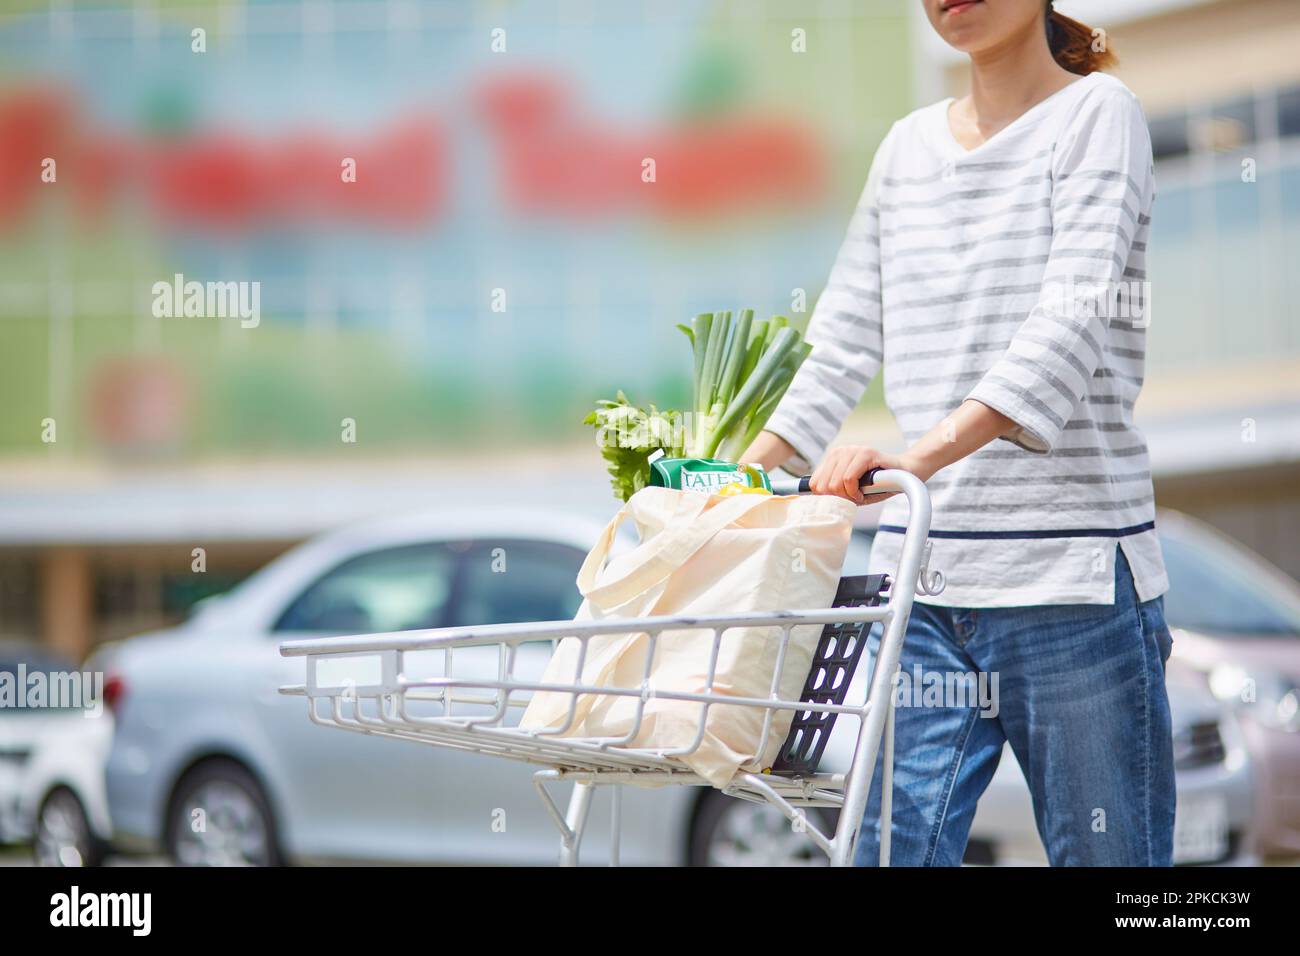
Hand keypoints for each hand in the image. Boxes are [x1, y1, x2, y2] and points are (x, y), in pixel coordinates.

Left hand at [810, 445, 926, 503]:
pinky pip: (848, 479)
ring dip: (849, 496)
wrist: (905, 475)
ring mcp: (852, 450)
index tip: (843, 499)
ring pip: (835, 483)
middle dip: (839, 497)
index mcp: (833, 458)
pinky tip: (863, 492)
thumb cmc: (877, 485)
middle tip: (854, 497)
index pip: (814, 483)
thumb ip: (833, 492)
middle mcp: (840, 451)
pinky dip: (855, 492)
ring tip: (860, 494)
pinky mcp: (865, 453)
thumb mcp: (850, 490)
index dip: (828, 497)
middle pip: (823, 485)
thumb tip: (816, 500)